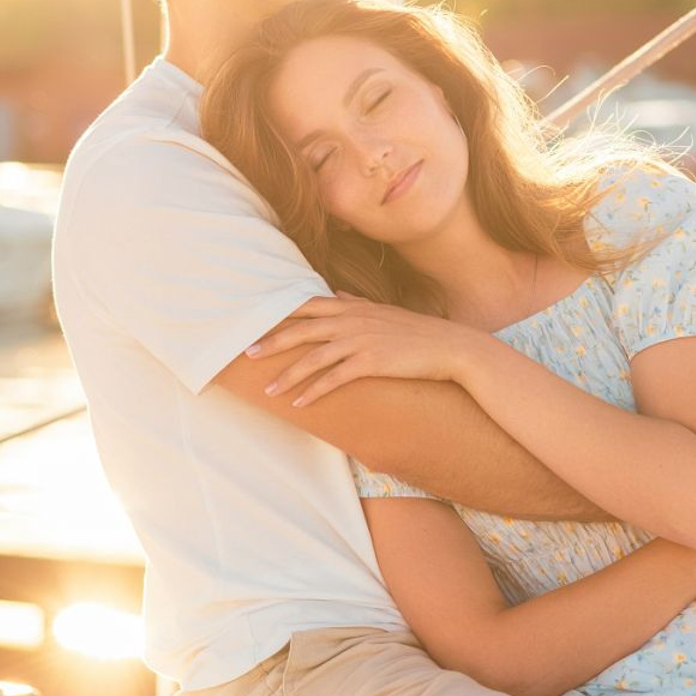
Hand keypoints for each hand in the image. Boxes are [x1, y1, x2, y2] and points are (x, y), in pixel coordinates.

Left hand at [245, 294, 487, 406]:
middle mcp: (351, 320)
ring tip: (268, 390)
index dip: (279, 317)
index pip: (306, 308)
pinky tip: (300, 403)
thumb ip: (354, 301)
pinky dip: (314, 391)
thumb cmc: (415, 331)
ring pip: (313, 358)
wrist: (447, 346)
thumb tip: (334, 291)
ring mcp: (359, 341)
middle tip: (247, 356)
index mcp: (351, 307)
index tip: (255, 325)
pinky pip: (334, 378)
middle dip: (272, 343)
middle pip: (301, 331)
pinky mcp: (370, 362)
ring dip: (288, 376)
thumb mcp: (381, 310)